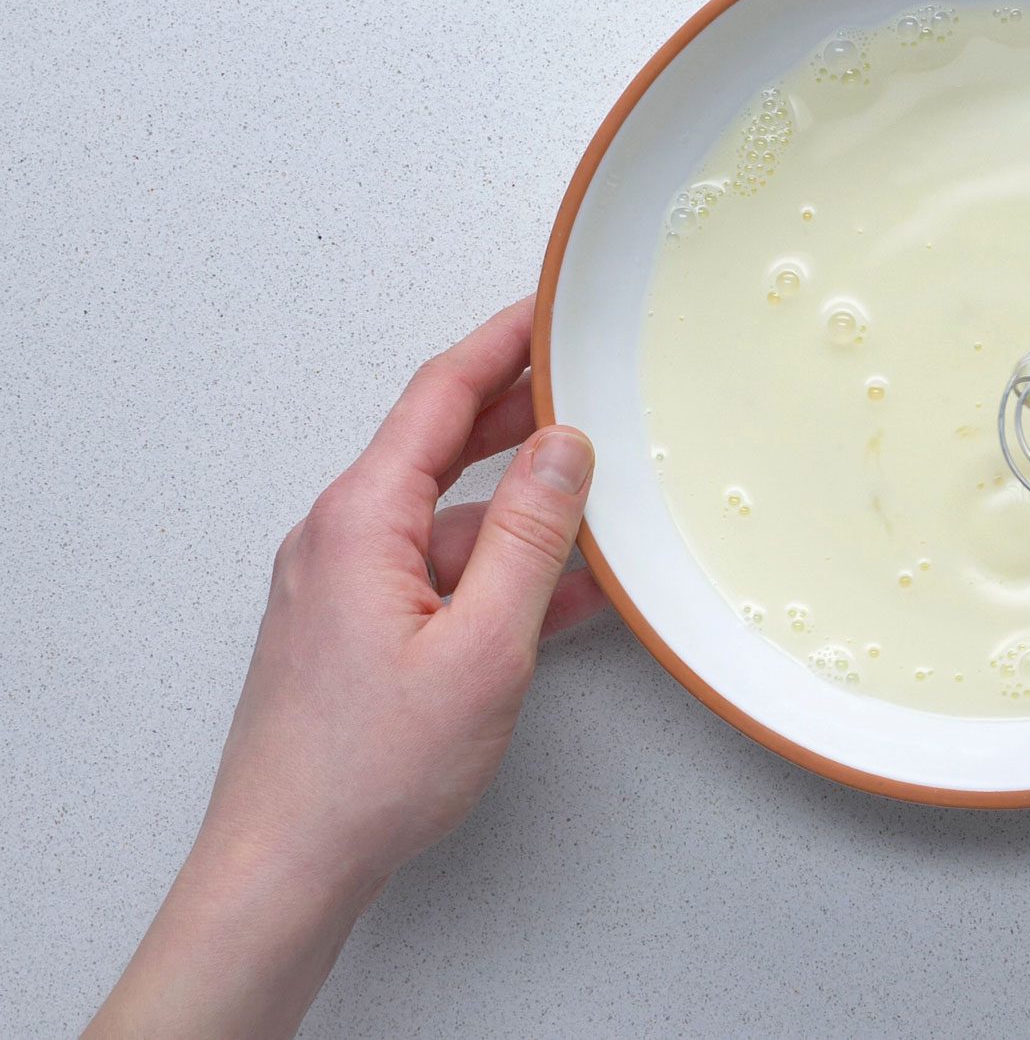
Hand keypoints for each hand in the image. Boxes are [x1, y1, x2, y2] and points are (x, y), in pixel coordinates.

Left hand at [91, 298, 605, 1038]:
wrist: (287, 863)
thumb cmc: (368, 771)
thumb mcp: (482, 647)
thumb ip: (529, 538)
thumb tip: (566, 450)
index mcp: (361, 520)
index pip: (440, 396)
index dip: (504, 343)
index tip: (554, 307)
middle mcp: (344, 537)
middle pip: (441, 442)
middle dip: (521, 408)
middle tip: (591, 377)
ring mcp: (349, 583)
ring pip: (450, 514)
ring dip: (522, 502)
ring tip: (601, 492)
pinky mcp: (361, 627)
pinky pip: (441, 570)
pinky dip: (502, 567)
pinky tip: (563, 585)